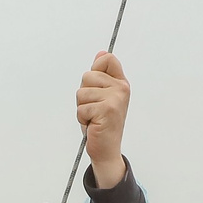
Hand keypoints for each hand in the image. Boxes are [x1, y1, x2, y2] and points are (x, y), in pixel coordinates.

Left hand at [76, 51, 130, 189]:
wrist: (106, 150)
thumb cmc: (101, 123)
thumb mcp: (101, 96)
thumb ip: (101, 75)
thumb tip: (101, 52)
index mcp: (120, 83)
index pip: (107, 59)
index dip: (96, 68)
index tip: (96, 86)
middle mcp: (121, 89)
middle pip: (87, 76)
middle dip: (84, 94)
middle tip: (93, 108)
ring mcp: (115, 99)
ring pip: (81, 93)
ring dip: (82, 108)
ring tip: (93, 117)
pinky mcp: (107, 110)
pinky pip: (81, 108)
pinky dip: (82, 118)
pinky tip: (93, 125)